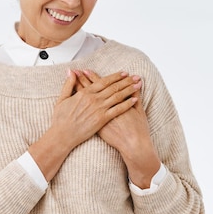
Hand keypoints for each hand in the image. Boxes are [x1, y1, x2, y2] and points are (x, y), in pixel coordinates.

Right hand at [29, 69, 139, 180]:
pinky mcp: (102, 120)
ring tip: (138, 84)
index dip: (115, 76)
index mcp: (85, 93)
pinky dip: (127, 104)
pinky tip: (134, 99)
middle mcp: (93, 99)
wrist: (62, 136)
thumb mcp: (62, 99)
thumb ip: (68, 84)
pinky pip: (117, 110)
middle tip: (135, 76)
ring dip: (129, 89)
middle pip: (113, 87)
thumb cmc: (61, 119)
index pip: (103, 81)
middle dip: (126, 80)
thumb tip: (71, 72)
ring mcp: (99, 109)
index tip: (124, 73)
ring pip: (117, 96)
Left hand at [75, 70, 160, 187]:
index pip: (102, 86)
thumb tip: (138, 85)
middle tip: (76, 71)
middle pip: (92, 91)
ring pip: (88, 101)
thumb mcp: (139, 110)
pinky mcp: (98, 124)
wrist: (133, 143)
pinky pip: (87, 113)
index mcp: (115, 101)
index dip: (94, 77)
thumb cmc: (137, 128)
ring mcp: (100, 115)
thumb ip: (137, 96)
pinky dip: (81, 107)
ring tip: (72, 84)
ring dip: (80, 90)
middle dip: (84, 80)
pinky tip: (75, 101)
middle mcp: (106, 107)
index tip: (86, 70)